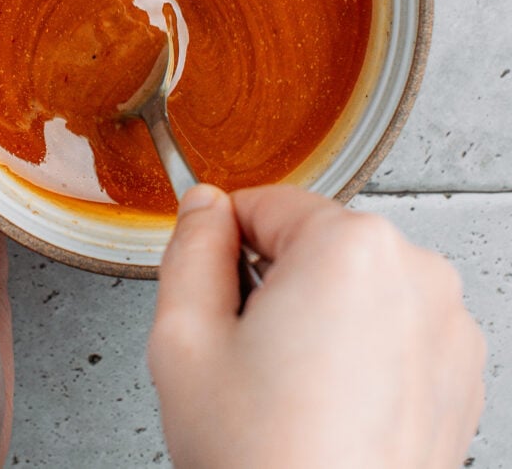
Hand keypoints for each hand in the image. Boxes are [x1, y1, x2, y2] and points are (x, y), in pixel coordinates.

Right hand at [149, 184, 484, 468]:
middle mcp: (416, 271)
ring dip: (320, 312)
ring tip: (295, 385)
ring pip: (353, 282)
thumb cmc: (263, 461)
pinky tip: (335, 401)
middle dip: (275, 280)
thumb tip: (205, 205)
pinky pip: (393, 323)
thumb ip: (190, 248)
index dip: (225, 246)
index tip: (217, 293)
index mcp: (351, 246)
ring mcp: (447, 321)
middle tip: (252, 355)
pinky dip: (361, 346)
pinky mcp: (460, 367)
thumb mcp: (184, 338)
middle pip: (314, 240)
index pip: (265, 202)